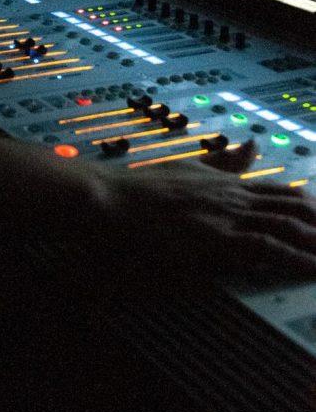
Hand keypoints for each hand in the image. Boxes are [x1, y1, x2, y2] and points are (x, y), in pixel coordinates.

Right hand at [97, 140, 315, 283]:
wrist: (115, 197)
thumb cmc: (146, 187)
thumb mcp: (191, 166)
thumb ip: (226, 161)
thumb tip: (253, 143)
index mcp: (230, 183)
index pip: (285, 193)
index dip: (314, 208)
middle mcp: (235, 197)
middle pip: (294, 209)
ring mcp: (226, 217)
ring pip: (286, 227)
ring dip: (315, 242)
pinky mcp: (215, 238)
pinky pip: (264, 247)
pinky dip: (291, 257)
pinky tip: (308, 268)